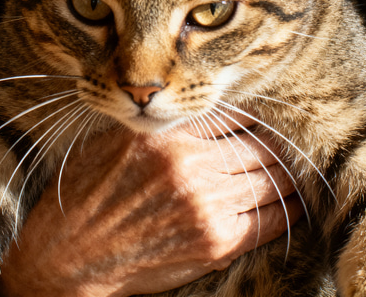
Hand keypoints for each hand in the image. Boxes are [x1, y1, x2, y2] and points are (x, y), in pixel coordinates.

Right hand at [0, 121, 301, 296]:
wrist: (68, 256)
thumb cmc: (88, 192)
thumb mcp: (118, 139)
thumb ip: (164, 124)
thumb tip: (204, 108)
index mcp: (166, 134)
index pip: (233, 114)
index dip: (255, 115)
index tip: (267, 116)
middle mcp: (191, 166)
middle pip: (260, 146)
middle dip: (278, 143)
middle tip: (291, 140)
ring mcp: (206, 206)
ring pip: (271, 180)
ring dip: (288, 174)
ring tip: (298, 167)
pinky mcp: (214, 243)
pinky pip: (269, 221)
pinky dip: (288, 209)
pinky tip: (297, 201)